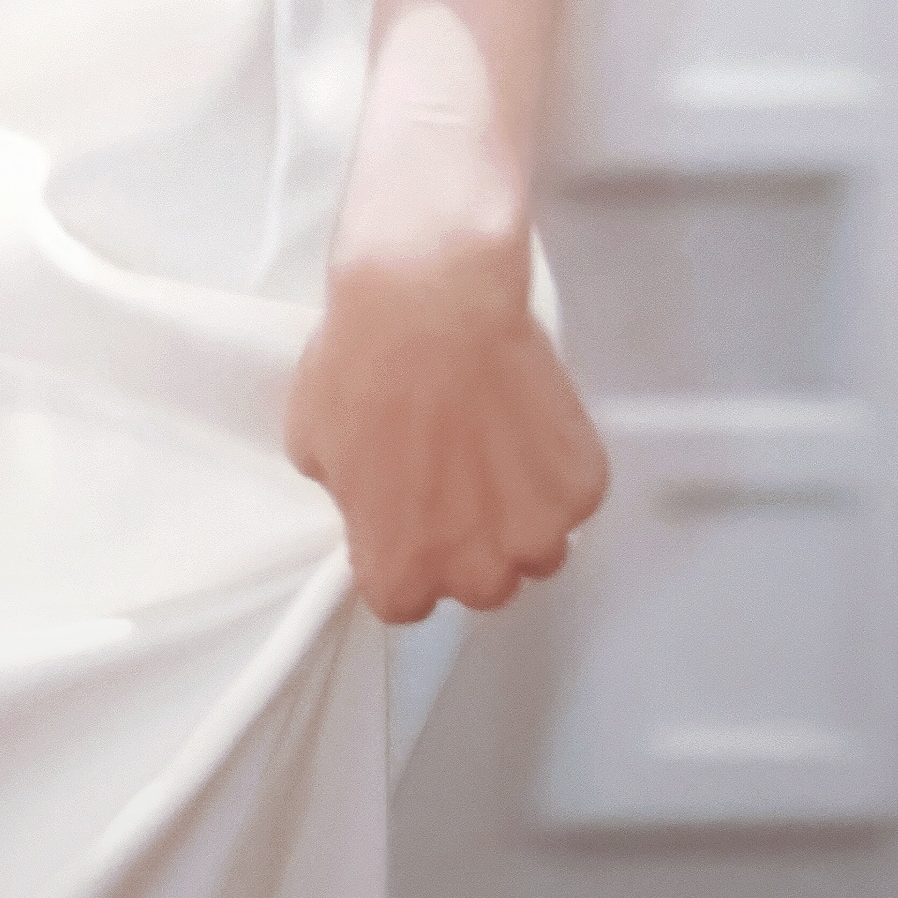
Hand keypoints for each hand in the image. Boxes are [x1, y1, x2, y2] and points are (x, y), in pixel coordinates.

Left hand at [285, 190, 608, 623]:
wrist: (432, 299)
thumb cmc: (360, 365)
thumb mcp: (314, 444)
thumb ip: (351, 496)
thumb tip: (371, 494)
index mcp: (400, 577)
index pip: (406, 599)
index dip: (407, 551)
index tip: (408, 511)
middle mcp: (476, 576)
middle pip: (482, 581)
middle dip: (472, 540)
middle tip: (458, 475)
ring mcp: (538, 534)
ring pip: (538, 546)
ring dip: (522, 511)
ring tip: (499, 445)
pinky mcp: (582, 486)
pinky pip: (572, 492)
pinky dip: (557, 464)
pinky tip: (528, 415)